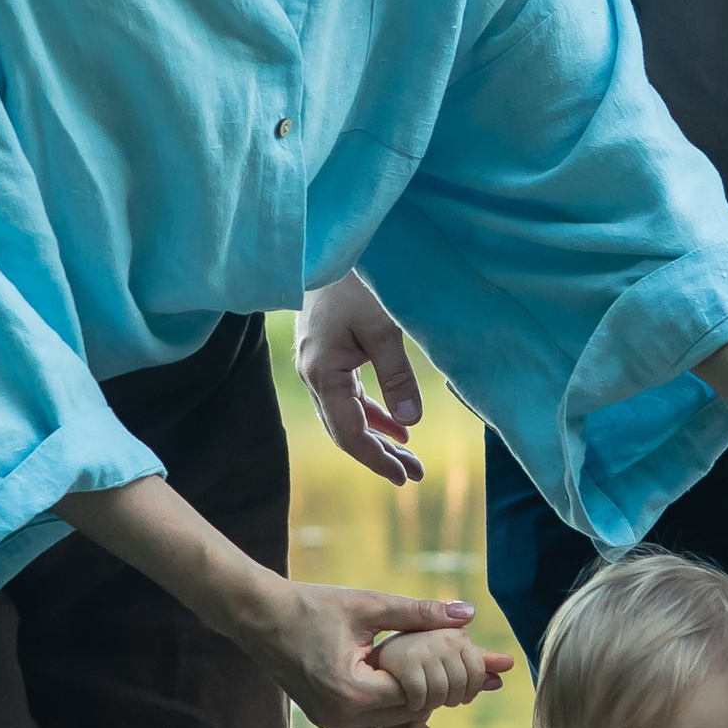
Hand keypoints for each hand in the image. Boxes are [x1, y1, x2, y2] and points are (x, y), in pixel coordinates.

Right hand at [226, 581, 490, 727]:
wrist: (258, 617)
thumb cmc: (310, 605)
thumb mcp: (368, 604)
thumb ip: (420, 614)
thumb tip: (469, 614)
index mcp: (353, 692)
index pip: (419, 694)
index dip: (450, 677)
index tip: (479, 661)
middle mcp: (343, 718)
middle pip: (412, 712)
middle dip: (443, 689)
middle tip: (481, 672)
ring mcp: (335, 724)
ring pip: (397, 720)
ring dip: (422, 697)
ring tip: (455, 674)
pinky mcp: (330, 720)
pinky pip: (377, 720)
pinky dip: (399, 701)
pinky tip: (417, 680)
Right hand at [296, 274, 423, 484]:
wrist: (325, 250)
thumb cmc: (355, 283)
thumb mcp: (383, 327)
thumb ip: (396, 375)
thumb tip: (411, 420)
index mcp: (322, 374)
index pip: (349, 433)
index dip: (377, 459)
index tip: (405, 476)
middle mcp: (313, 376)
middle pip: (345, 431)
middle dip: (379, 455)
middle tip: (414, 475)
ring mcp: (316, 368)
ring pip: (346, 416)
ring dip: (377, 437)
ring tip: (409, 457)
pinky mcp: (325, 358)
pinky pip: (347, 398)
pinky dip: (372, 414)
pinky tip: (397, 426)